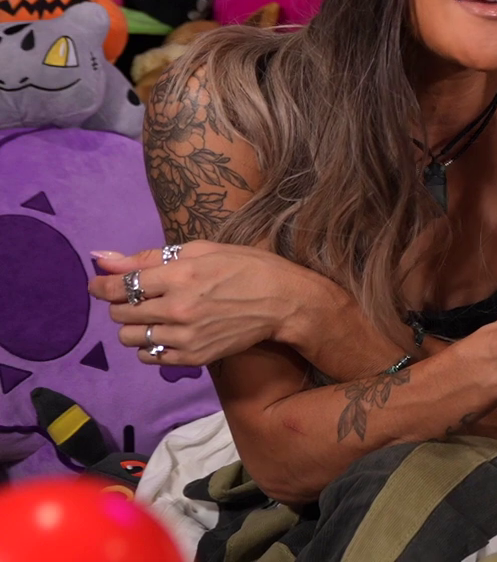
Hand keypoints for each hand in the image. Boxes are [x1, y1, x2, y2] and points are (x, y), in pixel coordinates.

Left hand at [87, 242, 313, 365]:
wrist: (285, 302)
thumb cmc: (247, 267)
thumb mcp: (203, 250)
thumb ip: (149, 257)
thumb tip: (102, 259)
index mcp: (180, 276)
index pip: (120, 285)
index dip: (102, 286)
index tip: (99, 285)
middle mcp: (178, 309)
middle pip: (120, 313)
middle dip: (122, 304)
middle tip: (140, 298)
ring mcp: (185, 337)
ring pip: (130, 338)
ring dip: (134, 326)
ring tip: (155, 317)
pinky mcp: (193, 358)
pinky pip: (149, 357)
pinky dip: (149, 346)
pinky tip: (167, 333)